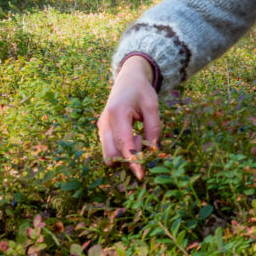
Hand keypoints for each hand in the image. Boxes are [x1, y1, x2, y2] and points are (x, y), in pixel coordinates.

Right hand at [97, 55, 160, 180]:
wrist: (127, 80)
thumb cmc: (141, 91)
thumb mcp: (153, 106)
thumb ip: (154, 128)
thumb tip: (154, 152)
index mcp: (117, 113)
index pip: (123, 143)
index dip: (132, 160)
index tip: (141, 175)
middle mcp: (104, 122)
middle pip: (111, 153)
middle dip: (129, 158)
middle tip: (143, 141)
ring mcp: (101, 127)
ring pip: (109, 153)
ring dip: (126, 153)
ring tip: (139, 135)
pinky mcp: (102, 131)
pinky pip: (110, 148)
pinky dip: (123, 149)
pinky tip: (134, 135)